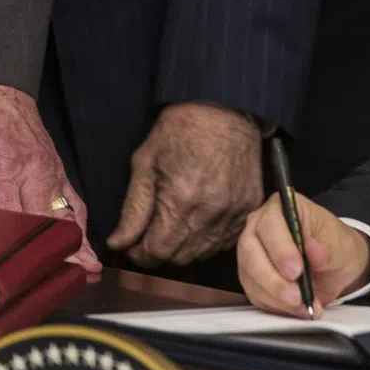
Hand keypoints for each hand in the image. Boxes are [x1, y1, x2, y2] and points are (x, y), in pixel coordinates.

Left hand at [0, 83, 99, 271]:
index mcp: (2, 165)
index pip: (15, 216)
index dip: (25, 245)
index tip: (31, 270)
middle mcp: (34, 169)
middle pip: (50, 220)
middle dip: (62, 251)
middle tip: (74, 279)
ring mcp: (51, 169)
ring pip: (68, 212)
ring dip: (79, 241)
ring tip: (89, 270)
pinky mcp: (57, 168)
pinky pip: (74, 200)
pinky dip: (81, 223)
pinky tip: (85, 244)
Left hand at [107, 102, 263, 266]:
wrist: (226, 111)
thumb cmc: (179, 131)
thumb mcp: (144, 163)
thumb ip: (132, 209)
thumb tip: (118, 244)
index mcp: (181, 202)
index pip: (157, 252)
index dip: (139, 253)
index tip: (132, 245)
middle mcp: (211, 214)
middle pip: (180, 258)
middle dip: (160, 251)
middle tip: (151, 233)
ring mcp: (235, 213)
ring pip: (204, 253)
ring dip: (185, 248)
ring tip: (176, 226)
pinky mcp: (250, 208)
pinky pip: (225, 241)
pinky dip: (209, 239)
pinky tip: (200, 221)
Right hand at [238, 193, 369, 316]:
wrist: (335, 265)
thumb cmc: (335, 246)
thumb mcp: (340, 246)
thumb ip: (328, 249)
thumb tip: (316, 251)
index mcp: (283, 207)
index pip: (271, 224)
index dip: (280, 248)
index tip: (297, 270)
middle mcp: (259, 226)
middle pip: (251, 250)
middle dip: (273, 277)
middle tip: (296, 295)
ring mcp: (252, 252)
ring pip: (250, 275)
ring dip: (275, 295)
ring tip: (301, 305)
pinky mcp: (251, 277)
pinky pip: (254, 293)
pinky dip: (274, 305)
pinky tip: (295, 309)